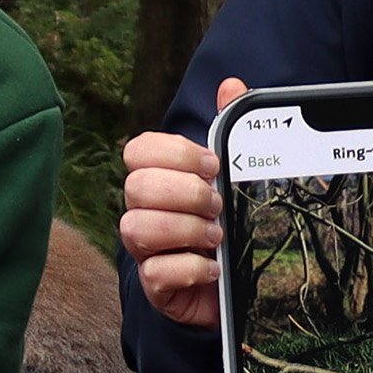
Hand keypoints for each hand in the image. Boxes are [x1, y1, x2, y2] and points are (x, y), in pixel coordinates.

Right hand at [120, 76, 248, 328]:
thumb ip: (231, 130)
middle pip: (136, 187)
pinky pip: (154, 273)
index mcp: (159, 179)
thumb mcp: (234, 178)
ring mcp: (145, 250)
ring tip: (216, 238)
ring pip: (135, 227)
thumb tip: (232, 86)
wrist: (236, 285)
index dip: (174, 153)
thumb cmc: (226, 225)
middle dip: (185, 193)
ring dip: (185, 230)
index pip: (138, 150)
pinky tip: (213, 268)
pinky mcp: (155, 286)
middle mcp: (143, 211)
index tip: (212, 164)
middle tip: (217, 205)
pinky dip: (189, 268)